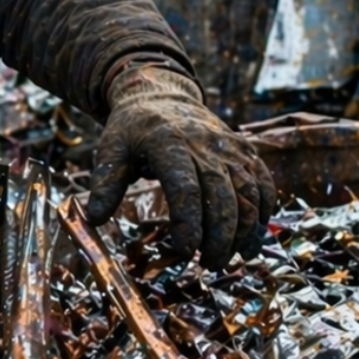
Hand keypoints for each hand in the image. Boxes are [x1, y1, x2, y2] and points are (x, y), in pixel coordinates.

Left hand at [87, 64, 276, 268]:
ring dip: (245, 231)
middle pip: (222, 197)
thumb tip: (93, 219)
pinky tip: (253, 237)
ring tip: (229, 257)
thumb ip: (105, 183)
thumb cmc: (133, 129)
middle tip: (209, 264)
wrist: (162, 94)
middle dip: (219, 236)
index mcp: (168, 144)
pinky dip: (265, 213)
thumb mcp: (111, 149)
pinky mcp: (245, 151)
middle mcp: (205, 145)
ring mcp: (230, 148)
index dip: (189, 222)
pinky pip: (264, 183)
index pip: (185, 187)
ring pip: (249, 194)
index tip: (185, 252)